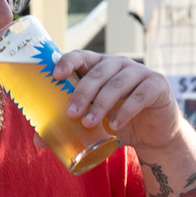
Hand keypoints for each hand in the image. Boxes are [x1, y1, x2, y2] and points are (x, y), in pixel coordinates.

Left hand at [52, 52, 179, 149]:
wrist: (155, 135)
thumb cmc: (120, 123)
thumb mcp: (94, 125)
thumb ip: (69, 128)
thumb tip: (38, 140)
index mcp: (100, 67)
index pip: (82, 56)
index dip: (69, 61)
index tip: (56, 75)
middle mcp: (120, 64)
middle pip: (98, 72)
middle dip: (82, 92)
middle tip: (71, 113)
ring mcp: (140, 73)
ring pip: (117, 84)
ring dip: (101, 104)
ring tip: (89, 124)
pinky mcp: (157, 86)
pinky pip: (139, 96)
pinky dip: (125, 111)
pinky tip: (115, 126)